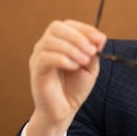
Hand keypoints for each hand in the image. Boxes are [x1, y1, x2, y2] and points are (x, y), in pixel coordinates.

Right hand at [26, 20, 106, 135]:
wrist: (63, 111)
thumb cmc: (75, 88)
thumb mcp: (90, 68)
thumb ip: (93, 52)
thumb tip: (101, 37)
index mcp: (60, 42)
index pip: (68, 25)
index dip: (85, 29)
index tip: (100, 39)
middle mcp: (46, 46)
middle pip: (56, 27)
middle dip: (78, 37)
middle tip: (92, 52)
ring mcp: (39, 57)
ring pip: (50, 41)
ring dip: (71, 48)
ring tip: (83, 62)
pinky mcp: (36, 70)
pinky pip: (45, 57)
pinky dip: (62, 59)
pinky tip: (73, 67)